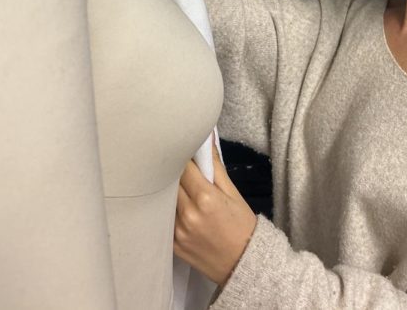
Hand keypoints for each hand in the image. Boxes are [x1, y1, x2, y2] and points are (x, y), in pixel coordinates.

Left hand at [174, 139, 257, 285]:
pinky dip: (166, 211)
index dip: (183, 158)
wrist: (243, 264)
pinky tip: (174, 208)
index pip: (183, 168)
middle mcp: (188, 214)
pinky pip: (163, 220)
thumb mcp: (233, 193)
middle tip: (177, 167)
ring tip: (176, 188)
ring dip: (168, 192)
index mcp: (205, 198)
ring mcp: (177, 231)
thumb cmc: (243, 226)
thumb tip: (206, 142)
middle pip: (170, 182)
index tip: (183, 153)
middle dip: (173, 173)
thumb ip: (216, 168)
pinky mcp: (172, 245)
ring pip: (163, 201)